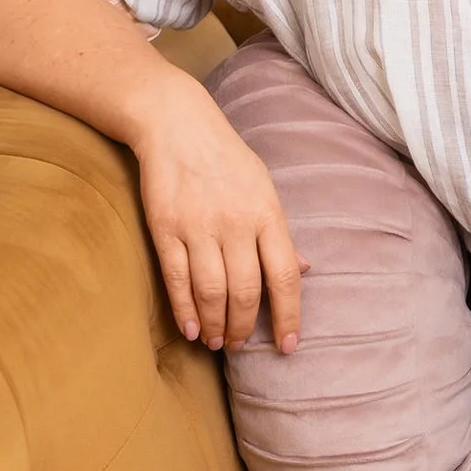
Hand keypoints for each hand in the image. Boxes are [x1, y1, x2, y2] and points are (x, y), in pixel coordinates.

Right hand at [134, 87, 305, 352]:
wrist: (177, 125)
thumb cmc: (227, 159)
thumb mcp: (264, 188)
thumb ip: (281, 232)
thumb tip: (305, 270)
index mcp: (267, 214)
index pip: (285, 277)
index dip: (289, 316)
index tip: (288, 346)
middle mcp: (236, 224)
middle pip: (246, 291)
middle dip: (245, 327)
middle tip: (241, 345)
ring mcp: (199, 227)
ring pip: (211, 291)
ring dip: (216, 324)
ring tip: (218, 341)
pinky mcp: (165, 228)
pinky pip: (177, 279)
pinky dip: (185, 310)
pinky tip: (191, 329)